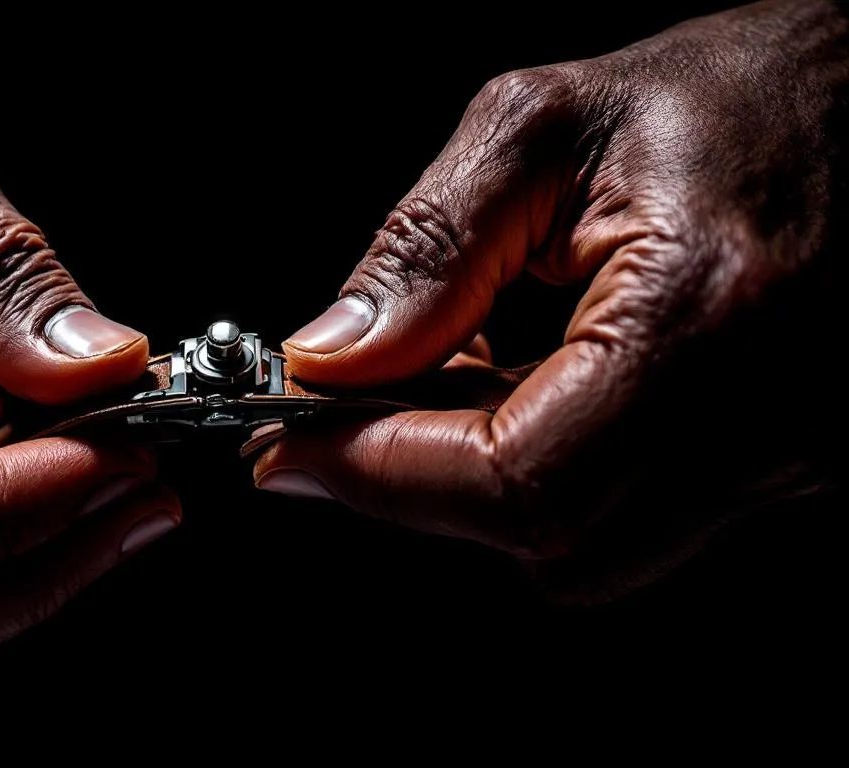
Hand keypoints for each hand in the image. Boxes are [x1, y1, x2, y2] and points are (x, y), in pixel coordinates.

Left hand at [256, 0, 845, 597]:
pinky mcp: (810, 468)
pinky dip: (561, 477)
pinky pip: (644, 523)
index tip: (287, 444)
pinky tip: (545, 389)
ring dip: (492, 484)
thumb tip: (326, 363)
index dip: (378, 475)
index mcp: (708, 317)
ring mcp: (808, 461)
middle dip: (423, 482)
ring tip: (468, 374)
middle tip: (357, 406)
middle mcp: (777, 421)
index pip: (510, 479)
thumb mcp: (547, 124)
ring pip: (592, 552)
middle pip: (546, 541)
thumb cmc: (745, 86)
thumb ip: (427, 250)